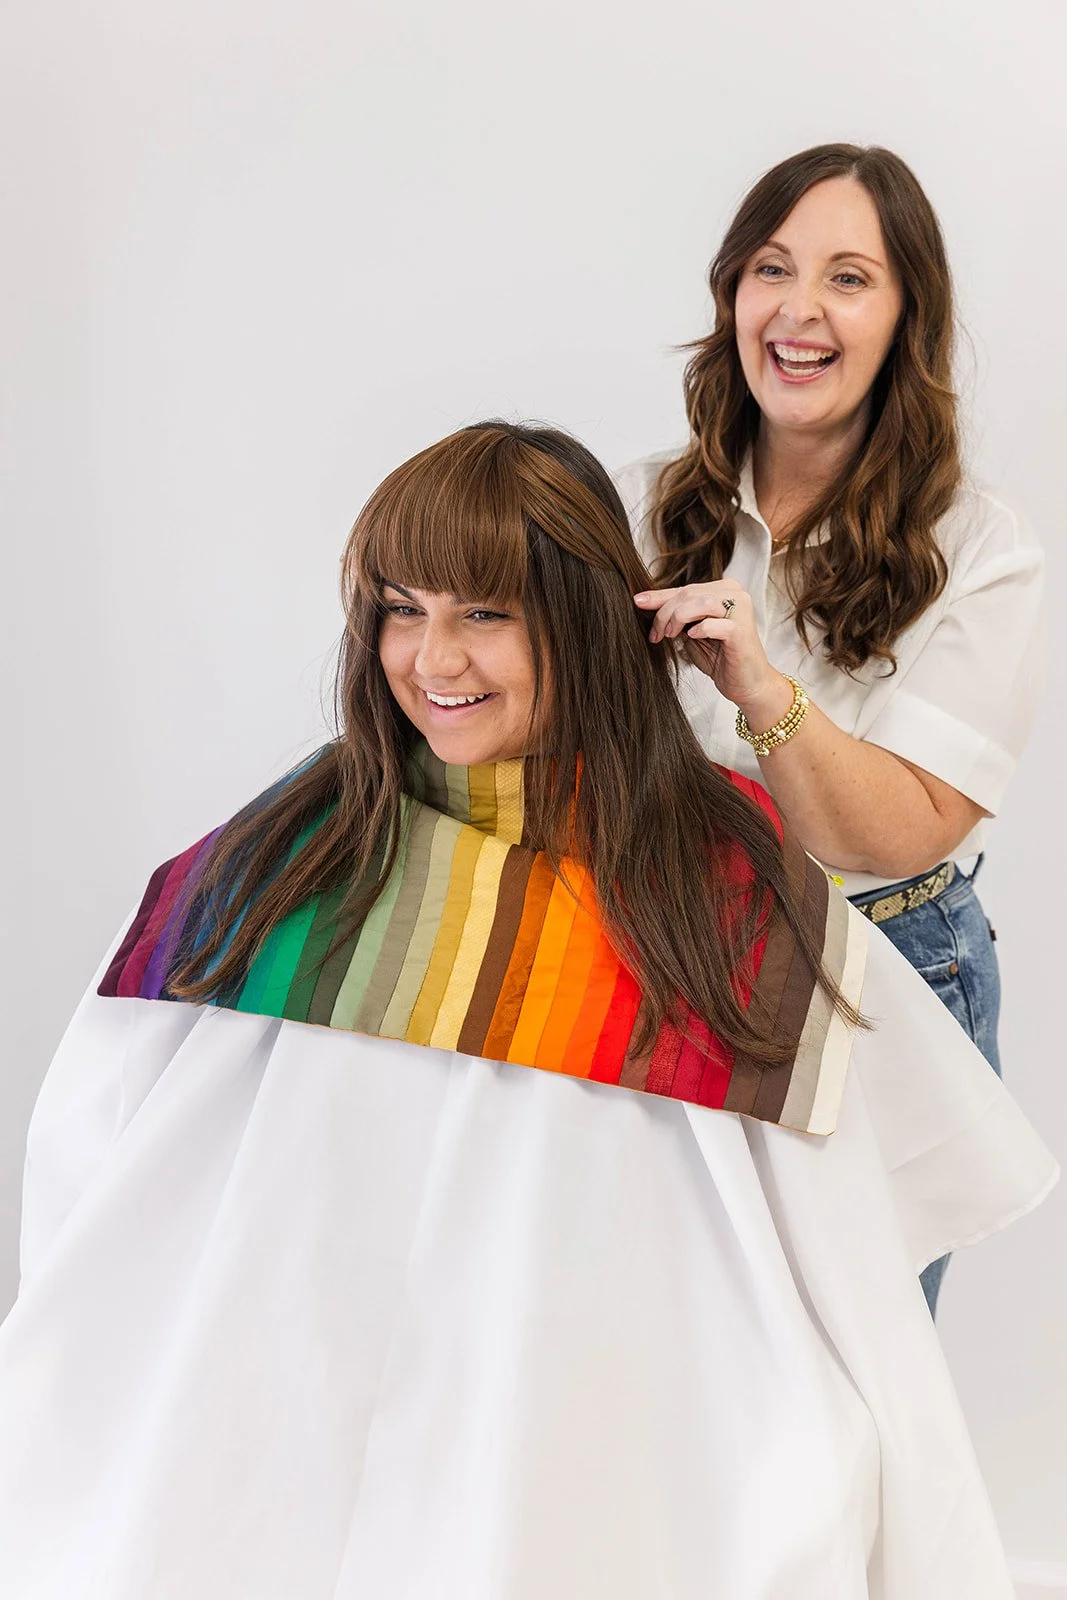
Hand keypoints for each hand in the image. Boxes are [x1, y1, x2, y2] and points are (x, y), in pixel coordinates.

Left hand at [633, 581, 791, 727]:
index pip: (686, 589)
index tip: (637, 601)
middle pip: (689, 593)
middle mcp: (735, 594)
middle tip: (656, 634)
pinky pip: (713, 624)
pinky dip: (699, 630)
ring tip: (670, 636)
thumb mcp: (691, 633)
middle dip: (665, 613)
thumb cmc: (721, 658)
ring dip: (677, 619)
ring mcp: (740, 610)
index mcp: (724, 590)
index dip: (659, 596)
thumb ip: (677, 617)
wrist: (747, 684)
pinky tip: (692, 638)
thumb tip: (646, 604)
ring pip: (699, 602)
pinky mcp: (741, 630)